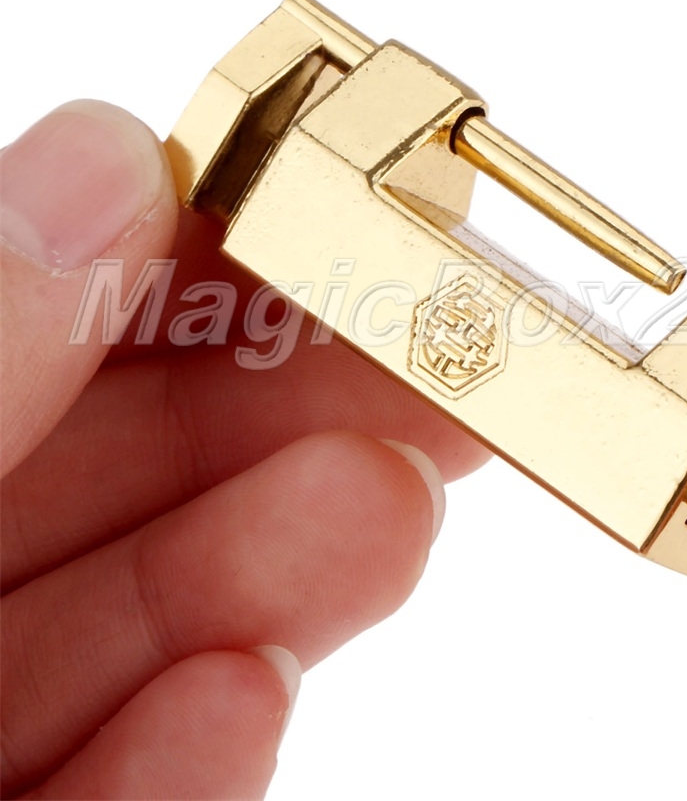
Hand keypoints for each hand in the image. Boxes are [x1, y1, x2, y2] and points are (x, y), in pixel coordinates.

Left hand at [0, 101, 488, 797]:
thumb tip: (98, 162)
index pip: (30, 327)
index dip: (172, 264)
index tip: (313, 213)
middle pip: (103, 476)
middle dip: (274, 416)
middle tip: (430, 364)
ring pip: (125, 637)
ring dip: (266, 579)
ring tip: (388, 509)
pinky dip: (185, 770)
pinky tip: (248, 695)